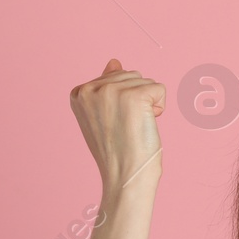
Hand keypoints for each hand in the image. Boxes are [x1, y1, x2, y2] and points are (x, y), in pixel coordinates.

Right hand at [69, 58, 165, 194]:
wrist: (124, 176)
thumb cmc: (116, 150)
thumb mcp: (103, 115)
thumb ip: (106, 86)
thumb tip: (114, 61)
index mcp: (78, 92)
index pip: (114, 77)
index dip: (122, 102)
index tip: (114, 124)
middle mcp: (91, 88)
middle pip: (130, 75)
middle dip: (136, 100)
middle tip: (126, 127)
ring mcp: (112, 91)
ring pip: (145, 81)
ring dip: (148, 104)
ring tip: (135, 127)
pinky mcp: (135, 97)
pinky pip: (160, 89)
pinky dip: (159, 108)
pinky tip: (146, 125)